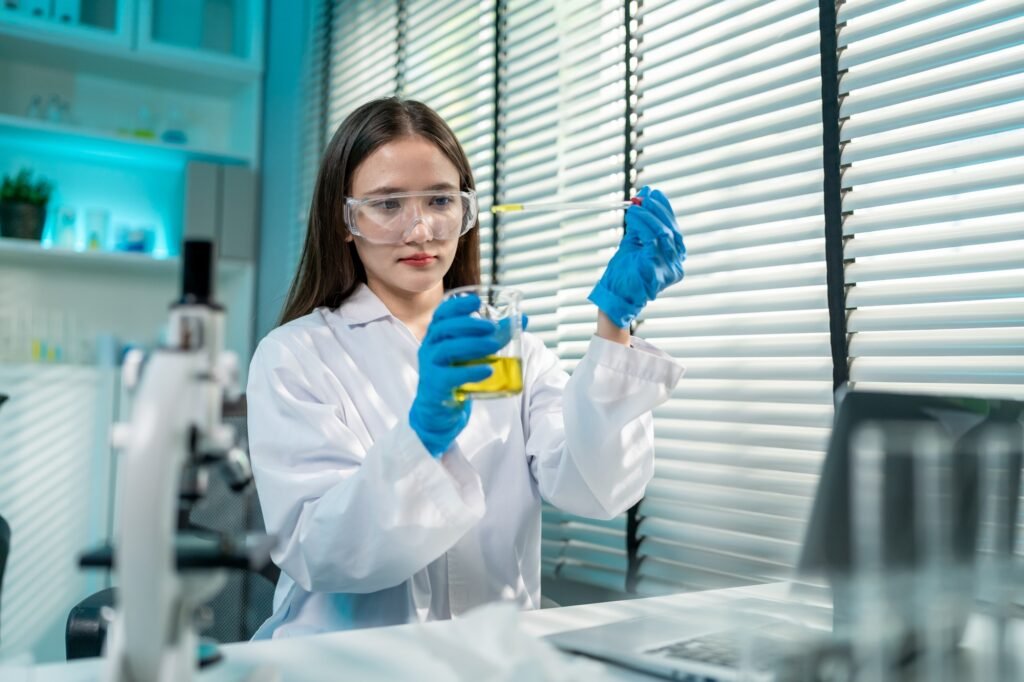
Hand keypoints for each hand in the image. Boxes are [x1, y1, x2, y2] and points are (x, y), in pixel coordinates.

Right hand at [410, 294, 503, 456]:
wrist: (439, 408)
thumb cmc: (456, 374)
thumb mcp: (473, 353)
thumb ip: (496, 336)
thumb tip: (522, 319)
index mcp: (438, 335)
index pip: (442, 313)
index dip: (457, 305)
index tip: (476, 301)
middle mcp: (430, 347)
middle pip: (444, 328)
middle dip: (469, 324)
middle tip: (492, 327)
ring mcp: (430, 367)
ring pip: (446, 349)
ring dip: (472, 345)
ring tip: (494, 346)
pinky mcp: (435, 385)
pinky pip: (449, 376)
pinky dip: (470, 372)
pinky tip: (488, 370)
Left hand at [587, 186, 685, 327]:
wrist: (615, 296)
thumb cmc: (625, 273)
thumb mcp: (635, 243)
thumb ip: (641, 223)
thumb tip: (644, 196)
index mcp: (674, 258)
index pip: (675, 229)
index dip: (666, 209)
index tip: (654, 193)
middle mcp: (676, 264)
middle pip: (672, 230)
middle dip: (657, 210)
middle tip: (643, 197)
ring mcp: (669, 269)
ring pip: (664, 233)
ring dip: (648, 216)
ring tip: (635, 207)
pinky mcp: (657, 269)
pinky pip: (653, 240)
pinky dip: (643, 225)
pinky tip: (634, 218)